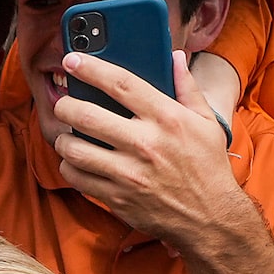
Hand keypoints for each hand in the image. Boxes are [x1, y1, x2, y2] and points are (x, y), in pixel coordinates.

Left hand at [49, 39, 250, 252]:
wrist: (210, 216)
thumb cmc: (207, 165)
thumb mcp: (206, 122)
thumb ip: (187, 87)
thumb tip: (174, 57)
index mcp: (167, 119)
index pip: (121, 84)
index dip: (91, 68)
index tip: (72, 59)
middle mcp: (145, 143)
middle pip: (85, 115)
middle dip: (65, 104)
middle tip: (63, 103)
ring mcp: (129, 173)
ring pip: (74, 148)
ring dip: (63, 138)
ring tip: (69, 134)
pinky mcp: (117, 197)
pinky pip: (77, 177)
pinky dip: (70, 166)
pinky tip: (77, 161)